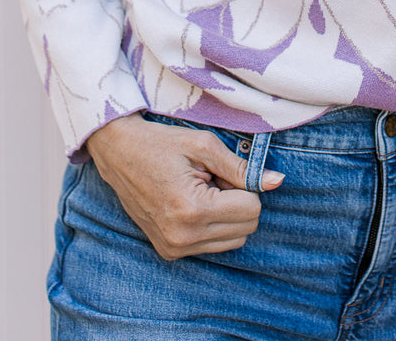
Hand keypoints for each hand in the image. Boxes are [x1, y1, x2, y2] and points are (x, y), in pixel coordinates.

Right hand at [85, 113, 283, 260]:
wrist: (117, 152)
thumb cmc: (160, 143)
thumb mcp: (204, 145)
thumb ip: (242, 167)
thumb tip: (277, 181)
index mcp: (192, 210)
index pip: (252, 210)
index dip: (244, 186)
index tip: (221, 171)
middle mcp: (183, 237)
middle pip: (246, 229)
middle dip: (238, 201)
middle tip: (211, 178)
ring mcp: (174, 248)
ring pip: (233, 241)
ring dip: (227, 215)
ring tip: (201, 189)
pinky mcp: (168, 252)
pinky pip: (212, 246)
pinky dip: (212, 225)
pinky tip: (191, 202)